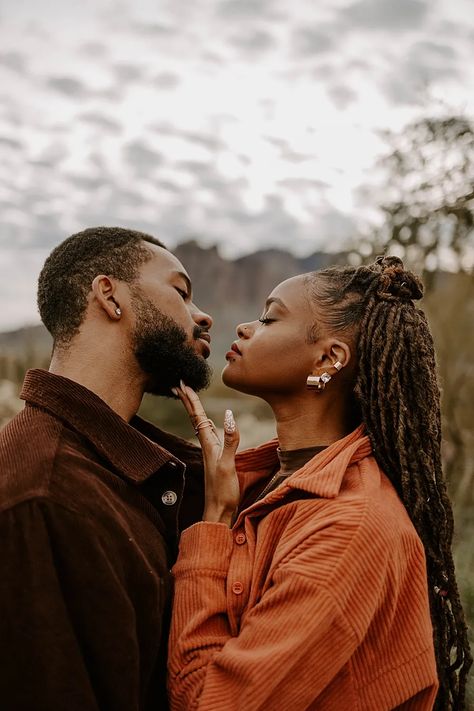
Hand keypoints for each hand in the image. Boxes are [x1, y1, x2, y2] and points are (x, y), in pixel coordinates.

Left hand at [172, 381, 239, 526]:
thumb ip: (230, 440)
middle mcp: (207, 445)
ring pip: (200, 424)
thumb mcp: (228, 465)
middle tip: (179, 383)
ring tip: (188, 396)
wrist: (219, 513)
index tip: (182, 383)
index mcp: (208, 444)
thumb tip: (229, 414)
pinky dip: (205, 422)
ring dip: (194, 409)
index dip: (191, 399)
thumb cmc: (223, 492)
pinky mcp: (215, 458)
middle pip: (196, 417)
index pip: (198, 416)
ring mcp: (210, 452)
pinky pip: (207, 433)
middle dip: (188, 400)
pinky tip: (207, 423)